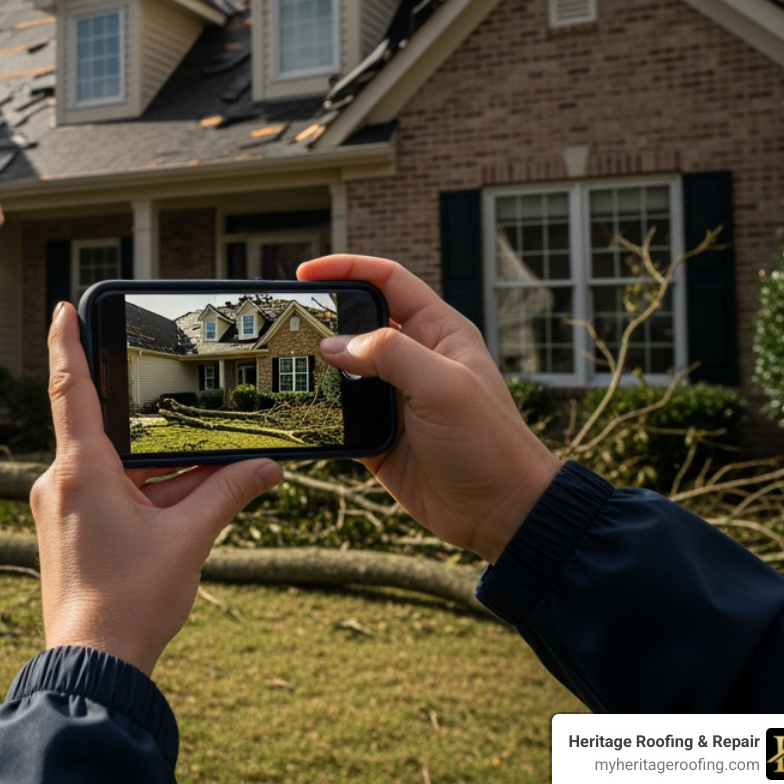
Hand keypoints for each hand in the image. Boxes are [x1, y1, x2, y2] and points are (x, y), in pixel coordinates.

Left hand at [31, 303, 281, 675]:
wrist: (94, 667)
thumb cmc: (130, 603)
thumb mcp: (189, 539)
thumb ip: (227, 493)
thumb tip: (267, 467)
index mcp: (81, 471)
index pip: (68, 388)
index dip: (66, 342)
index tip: (63, 307)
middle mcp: (61, 483)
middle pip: (106, 430)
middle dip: (149, 423)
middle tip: (180, 403)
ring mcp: (62, 510)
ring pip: (114, 468)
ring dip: (157, 469)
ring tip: (207, 471)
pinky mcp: (70, 533)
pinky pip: (109, 494)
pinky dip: (145, 491)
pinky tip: (184, 504)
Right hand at [298, 254, 561, 562]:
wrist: (501, 514)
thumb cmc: (489, 443)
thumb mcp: (443, 386)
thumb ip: (389, 355)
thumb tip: (332, 345)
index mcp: (438, 332)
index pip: (388, 281)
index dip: (348, 269)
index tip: (307, 273)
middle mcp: (414, 359)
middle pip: (357, 322)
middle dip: (322, 318)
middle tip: (286, 321)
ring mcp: (395, 397)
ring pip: (343, 369)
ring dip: (315, 367)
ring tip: (282, 363)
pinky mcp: (379, 434)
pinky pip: (340, 413)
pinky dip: (319, 409)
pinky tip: (298, 407)